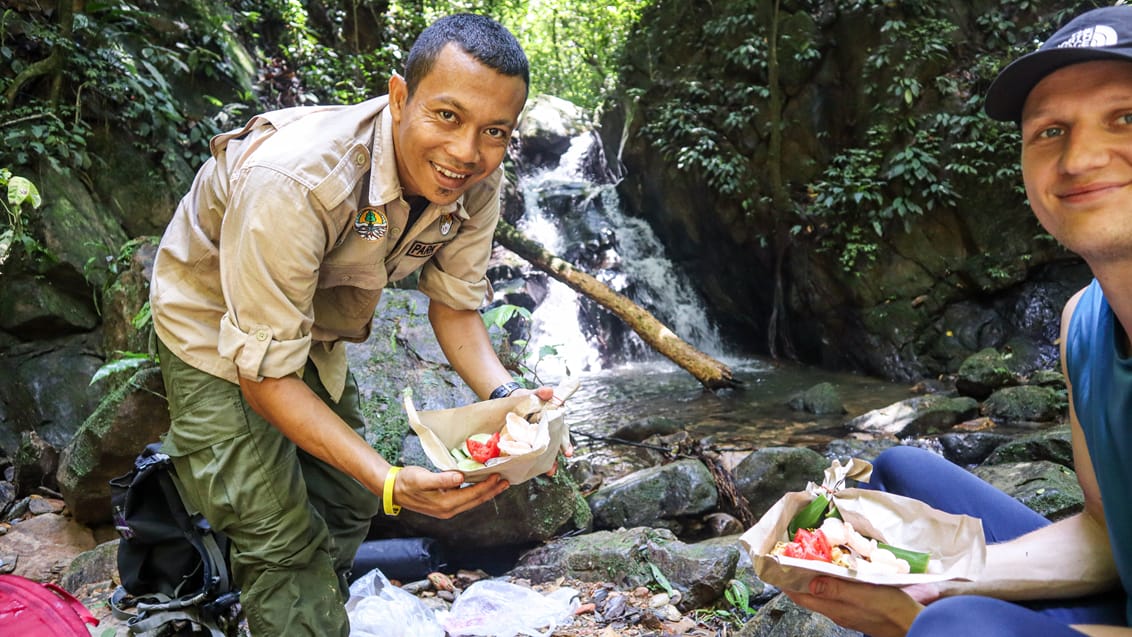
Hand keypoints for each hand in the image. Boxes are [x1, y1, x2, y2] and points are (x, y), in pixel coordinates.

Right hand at [391, 465, 508, 519]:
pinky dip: (476, 492)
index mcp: (445, 504)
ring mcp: (446, 509)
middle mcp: (448, 510)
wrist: (393, 489)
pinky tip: (480, 486)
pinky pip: (465, 500)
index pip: (472, 494)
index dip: (486, 486)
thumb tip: (460, 478)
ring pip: (472, 501)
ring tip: (499, 484)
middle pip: (475, 500)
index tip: (497, 476)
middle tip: (506, 481)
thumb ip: (442, 479)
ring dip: (486, 492)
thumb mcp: (423, 478)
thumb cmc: (406, 481)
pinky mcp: (444, 505)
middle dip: (492, 491)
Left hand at [513, 385, 573, 475]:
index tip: (568, 453)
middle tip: (554, 468)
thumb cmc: (526, 397)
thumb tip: (549, 391)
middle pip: (554, 445)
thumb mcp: (533, 393)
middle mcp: (547, 430)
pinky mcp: (526, 441)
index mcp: (552, 419)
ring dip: (547, 462)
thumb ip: (541, 392)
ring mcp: (537, 437)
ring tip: (548, 471)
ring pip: (544, 451)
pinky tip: (531, 468)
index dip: (566, 443)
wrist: (510, 400)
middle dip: (555, 458)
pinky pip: (530, 451)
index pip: (561, 432)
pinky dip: (532, 460)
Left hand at [783, 576, 923, 636]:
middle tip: (792, 559)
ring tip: (809, 562)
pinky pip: (836, 594)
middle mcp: (837, 611)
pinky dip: (829, 582)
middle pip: (809, 595)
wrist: (912, 623)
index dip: (787, 583)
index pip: (801, 597)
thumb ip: (836, 589)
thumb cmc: (890, 609)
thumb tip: (810, 584)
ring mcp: (846, 611)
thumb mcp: (862, 594)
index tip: (777, 568)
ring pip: (822, 594)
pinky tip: (835, 573)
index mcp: (834, 608)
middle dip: (798, 578)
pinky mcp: (858, 608)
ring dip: (813, 579)